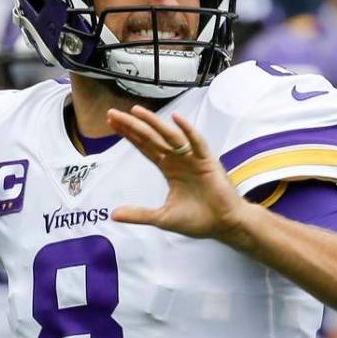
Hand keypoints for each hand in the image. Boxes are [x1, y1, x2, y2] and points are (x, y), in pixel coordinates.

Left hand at [106, 105, 249, 240]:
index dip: (128, 134)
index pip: (144, 146)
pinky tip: (176, 119)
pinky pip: (197, 142)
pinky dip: (187, 130)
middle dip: (132, 125)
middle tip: (112, 113)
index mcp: (168, 168)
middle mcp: (178, 159)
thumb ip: (138, 214)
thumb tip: (113, 215)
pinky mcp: (208, 162)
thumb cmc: (198, 220)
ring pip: (169, 136)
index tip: (112, 122)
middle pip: (151, 137)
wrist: (224, 226)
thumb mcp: (162, 218)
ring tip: (135, 111)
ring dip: (153, 123)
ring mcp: (193, 158)